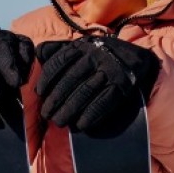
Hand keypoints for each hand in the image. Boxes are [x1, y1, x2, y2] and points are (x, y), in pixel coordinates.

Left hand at [35, 36, 160, 137]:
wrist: (136, 57)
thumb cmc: (99, 55)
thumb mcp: (80, 47)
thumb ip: (59, 49)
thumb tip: (37, 52)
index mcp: (82, 47)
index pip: (59, 61)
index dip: (47, 78)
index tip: (39, 93)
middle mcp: (95, 56)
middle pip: (70, 79)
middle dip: (56, 99)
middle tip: (46, 114)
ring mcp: (110, 70)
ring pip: (85, 92)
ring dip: (70, 110)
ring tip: (59, 122)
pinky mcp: (123, 85)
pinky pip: (104, 102)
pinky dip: (91, 115)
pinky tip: (80, 125)